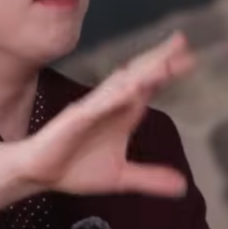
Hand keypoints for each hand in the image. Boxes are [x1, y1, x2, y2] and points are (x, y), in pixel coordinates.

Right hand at [13, 31, 194, 196]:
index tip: (190, 58)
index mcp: (122, 115)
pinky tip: (130, 90)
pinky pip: (95, 105)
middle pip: (137, 77)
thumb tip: (182, 186)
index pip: (149, 88)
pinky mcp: (74, 120)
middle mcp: (108, 105)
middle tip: (181, 42)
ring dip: (141, 73)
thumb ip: (150, 178)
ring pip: (119, 86)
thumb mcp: (121, 178)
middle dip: (158, 60)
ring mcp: (91, 110)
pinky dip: (112, 97)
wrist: (38, 175)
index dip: (168, 72)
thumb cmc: (74, 168)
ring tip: (163, 61)